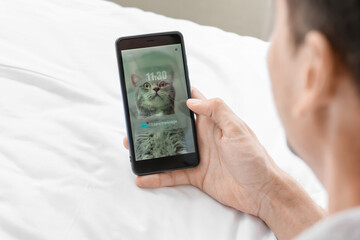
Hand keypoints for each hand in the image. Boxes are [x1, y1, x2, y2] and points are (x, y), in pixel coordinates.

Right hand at [123, 88, 281, 216]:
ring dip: (151, 149)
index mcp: (212, 122)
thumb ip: (217, 111)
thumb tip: (191, 101)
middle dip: (155, 123)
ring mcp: (198, 156)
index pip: (192, 103)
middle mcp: (202, 137)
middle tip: (135, 121)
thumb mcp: (237, 129)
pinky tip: (143, 177)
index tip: (157, 89)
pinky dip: (158, 176)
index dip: (176, 95)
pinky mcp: (196, 175)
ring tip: (131, 147)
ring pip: (169, 150)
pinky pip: (172, 174)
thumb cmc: (254, 158)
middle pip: (174, 127)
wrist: (262, 192)